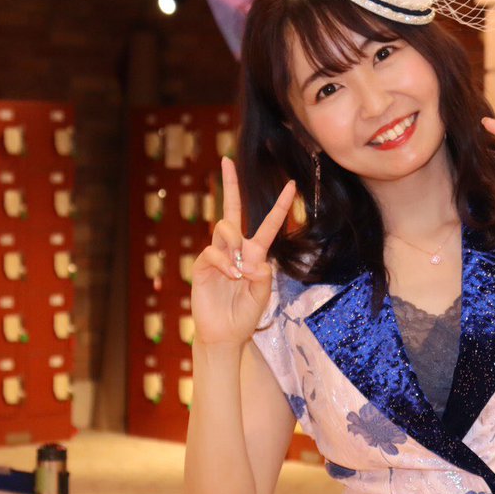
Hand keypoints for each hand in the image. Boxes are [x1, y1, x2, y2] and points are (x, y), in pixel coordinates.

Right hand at [190, 157, 294, 346]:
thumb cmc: (245, 315)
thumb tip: (252, 261)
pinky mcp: (203, 265)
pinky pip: (213, 251)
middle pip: (232, 209)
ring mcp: (218, 255)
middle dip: (230, 185)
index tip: (291, 184)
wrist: (225, 334)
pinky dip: (225, 262)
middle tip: (226, 160)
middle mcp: (236, 249)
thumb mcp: (262, 295)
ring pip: (224, 228)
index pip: (269, 224)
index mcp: (256, 254)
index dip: (280, 205)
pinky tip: (231, 275)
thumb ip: (262, 276)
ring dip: (234, 244)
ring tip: (238, 271)